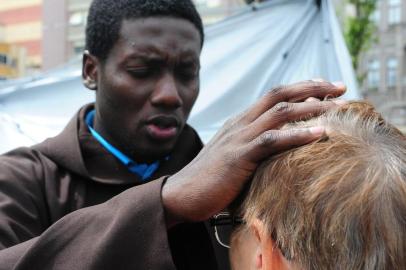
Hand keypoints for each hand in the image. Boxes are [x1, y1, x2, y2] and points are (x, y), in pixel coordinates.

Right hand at [162, 80, 346, 226]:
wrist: (182, 194)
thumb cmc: (210, 179)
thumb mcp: (233, 156)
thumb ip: (252, 147)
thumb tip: (277, 149)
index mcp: (239, 121)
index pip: (273, 95)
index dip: (301, 88)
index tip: (324, 87)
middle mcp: (240, 123)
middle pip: (280, 94)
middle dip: (313, 87)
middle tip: (341, 87)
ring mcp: (238, 138)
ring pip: (279, 112)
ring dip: (313, 107)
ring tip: (341, 107)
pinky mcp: (238, 156)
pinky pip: (272, 140)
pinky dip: (298, 135)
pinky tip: (321, 134)